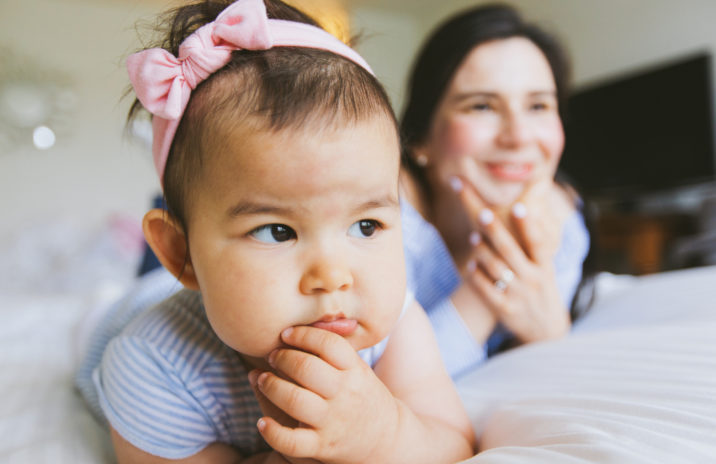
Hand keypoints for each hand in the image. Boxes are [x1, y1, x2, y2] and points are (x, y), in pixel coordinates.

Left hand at [251, 326, 399, 463]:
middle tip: (272, 356)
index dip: (303, 335)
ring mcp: (332, 421)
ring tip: (262, 379)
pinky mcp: (322, 446)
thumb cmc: (362, 395)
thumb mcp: (358, 369)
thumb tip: (299, 326)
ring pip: (294, 400)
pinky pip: (292, 442)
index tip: (286, 333)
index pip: (329, 344)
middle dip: (282, 358)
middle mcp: (344, 394)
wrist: (387, 438)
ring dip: (271, 386)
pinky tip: (262, 422)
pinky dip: (273, 432)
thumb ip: (334, 350)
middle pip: (307, 368)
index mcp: (355, 371)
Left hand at [455, 176, 570, 343]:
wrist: (546, 330)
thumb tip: (527, 210)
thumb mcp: (546, 269)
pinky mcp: (504, 309)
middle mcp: (533, 280)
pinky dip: (477, 277)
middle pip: (511, 252)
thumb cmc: (541, 289)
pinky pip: (487, 291)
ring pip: (496, 270)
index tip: (519, 206)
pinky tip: (469, 265)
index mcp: (545, 267)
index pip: (537, 243)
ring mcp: (518, 295)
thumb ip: (537, 246)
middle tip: (483, 213)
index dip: (528, 225)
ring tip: (472, 237)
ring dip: (482, 252)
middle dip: (496, 232)